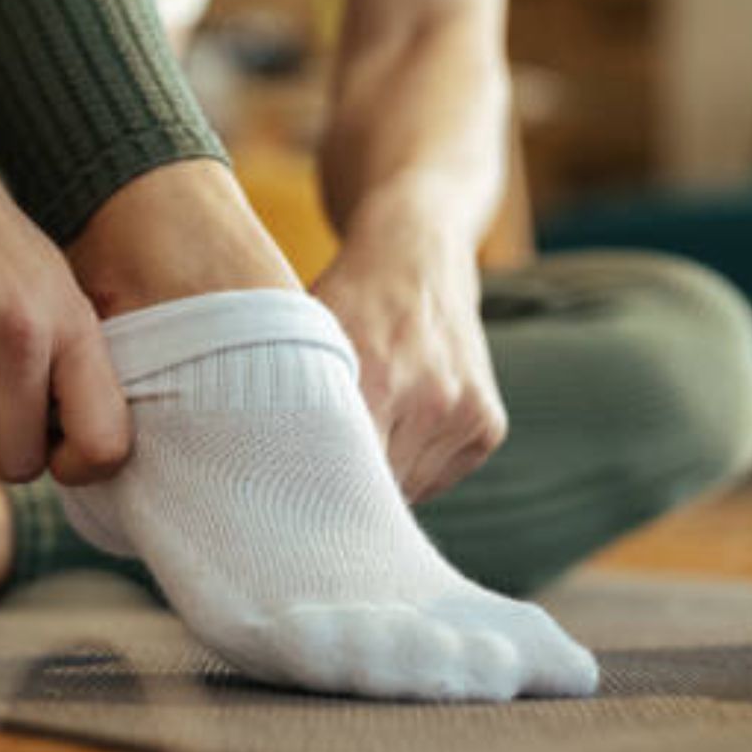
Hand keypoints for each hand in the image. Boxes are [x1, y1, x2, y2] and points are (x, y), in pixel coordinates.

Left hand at [311, 191, 506, 501]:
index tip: (292, 494)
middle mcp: (431, 399)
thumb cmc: (347, 301)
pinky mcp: (488, 425)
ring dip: (380, 477)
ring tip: (363, 430)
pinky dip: (412, 467)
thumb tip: (262, 471)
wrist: (416, 257)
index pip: (343, 475)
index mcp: (377, 378)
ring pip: (407, 490)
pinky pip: (439, 478)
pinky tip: (396, 426)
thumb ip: (291, 402)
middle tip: (315, 473)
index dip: (313, 492)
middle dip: (343, 487)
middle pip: (375, 489)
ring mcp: (466, 413)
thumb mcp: (307, 338)